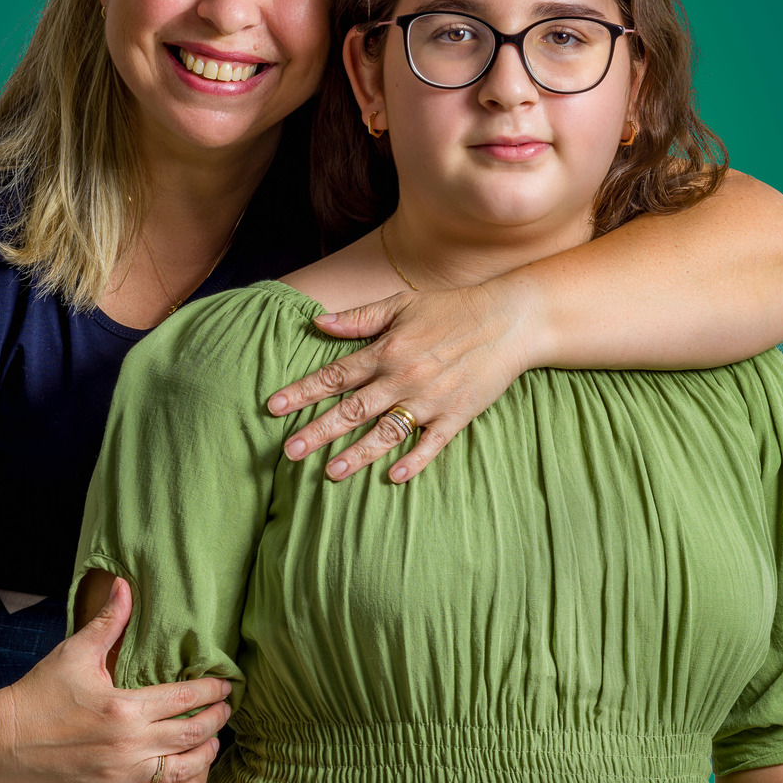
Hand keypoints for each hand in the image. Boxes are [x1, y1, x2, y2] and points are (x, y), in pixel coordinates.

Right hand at [0, 577, 231, 782]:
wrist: (5, 738)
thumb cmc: (40, 692)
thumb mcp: (75, 652)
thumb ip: (108, 622)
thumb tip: (124, 584)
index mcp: (125, 706)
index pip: (184, 697)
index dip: (211, 690)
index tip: (225, 686)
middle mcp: (129, 744)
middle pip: (190, 733)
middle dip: (216, 720)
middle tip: (226, 711)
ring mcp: (121, 775)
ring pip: (181, 770)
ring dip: (205, 755)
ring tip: (214, 742)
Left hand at [267, 284, 523, 482]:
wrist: (508, 320)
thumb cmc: (452, 309)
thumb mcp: (402, 304)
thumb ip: (359, 318)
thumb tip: (318, 322)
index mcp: (386, 350)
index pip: (335, 375)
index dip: (302, 391)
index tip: (274, 407)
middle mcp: (403, 377)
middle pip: (352, 409)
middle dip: (318, 431)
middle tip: (289, 452)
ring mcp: (430, 399)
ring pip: (386, 431)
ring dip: (357, 454)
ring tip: (330, 473)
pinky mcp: (456, 415)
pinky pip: (432, 443)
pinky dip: (414, 460)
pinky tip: (394, 477)